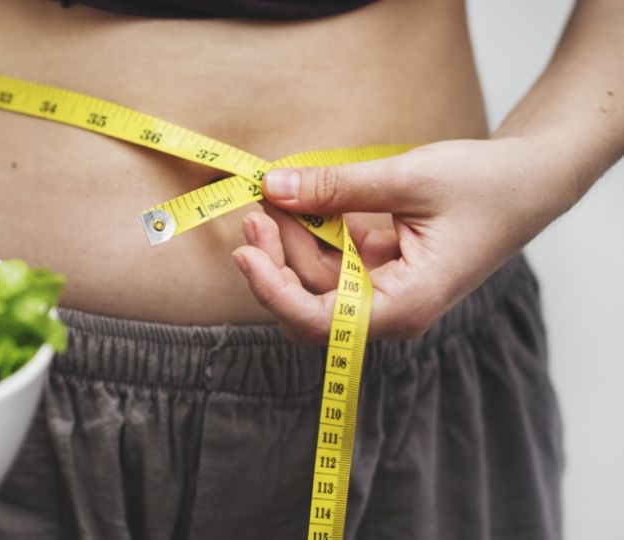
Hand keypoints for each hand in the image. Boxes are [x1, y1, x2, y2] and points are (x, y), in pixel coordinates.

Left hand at [231, 137, 575, 343]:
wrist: (532, 178)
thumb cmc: (485, 184)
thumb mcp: (407, 178)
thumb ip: (336, 187)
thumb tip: (273, 187)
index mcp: (404, 305)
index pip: (319, 322)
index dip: (274, 291)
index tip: (245, 253)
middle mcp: (391, 308)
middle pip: (309, 301)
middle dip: (276, 258)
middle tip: (256, 207)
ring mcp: (385, 290)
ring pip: (317, 276)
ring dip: (292, 237)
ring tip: (275, 192)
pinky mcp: (381, 268)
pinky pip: (334, 257)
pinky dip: (314, 229)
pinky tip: (301, 198)